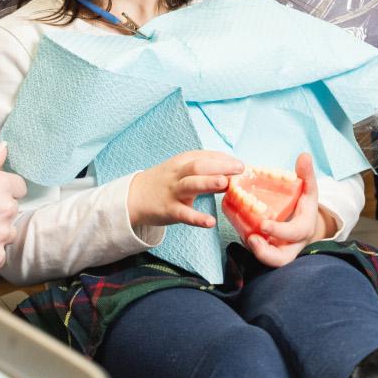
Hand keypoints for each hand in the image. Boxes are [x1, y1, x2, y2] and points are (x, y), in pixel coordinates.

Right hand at [128, 150, 243, 229]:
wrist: (134, 197)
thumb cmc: (165, 182)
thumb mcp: (182, 170)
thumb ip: (205, 170)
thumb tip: (232, 172)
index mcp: (183, 162)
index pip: (206, 156)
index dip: (224, 159)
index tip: (242, 164)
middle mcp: (178, 174)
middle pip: (198, 166)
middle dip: (220, 166)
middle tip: (240, 169)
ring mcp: (173, 192)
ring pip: (191, 184)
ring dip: (208, 183)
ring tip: (226, 184)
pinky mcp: (169, 210)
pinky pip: (184, 214)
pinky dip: (197, 218)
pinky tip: (210, 222)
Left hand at [243, 153, 331, 266]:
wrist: (304, 223)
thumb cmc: (305, 206)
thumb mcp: (309, 190)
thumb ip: (306, 175)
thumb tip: (304, 156)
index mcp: (303, 229)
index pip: (294, 234)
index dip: (279, 232)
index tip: (264, 224)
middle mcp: (291, 244)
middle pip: (281, 259)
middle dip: (266, 253)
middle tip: (251, 239)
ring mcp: (278, 249)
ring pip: (268, 260)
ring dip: (255, 251)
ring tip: (244, 236)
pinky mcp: (267, 249)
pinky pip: (257, 251)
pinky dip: (247, 242)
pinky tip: (236, 225)